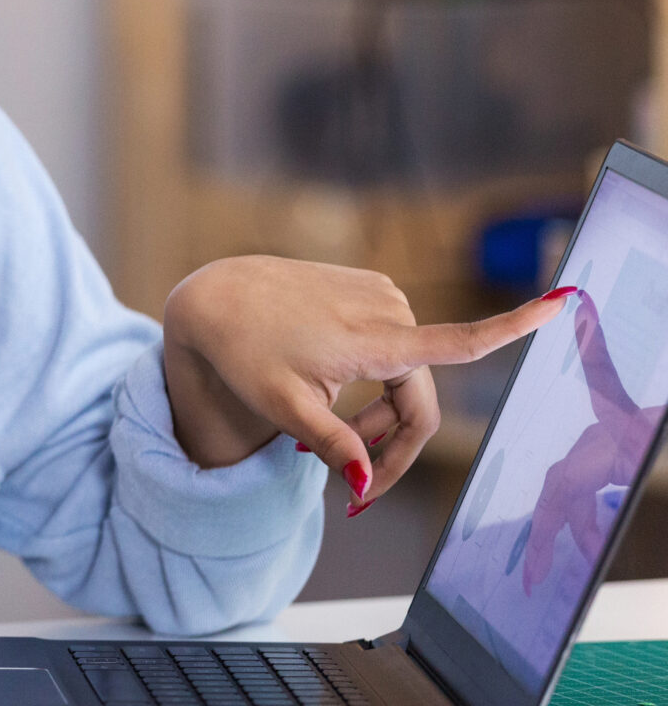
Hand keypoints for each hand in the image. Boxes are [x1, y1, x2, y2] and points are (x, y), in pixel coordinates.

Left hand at [162, 257, 568, 515]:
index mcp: (377, 339)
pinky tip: (327, 395)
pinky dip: (370, 383)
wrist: (217, 296)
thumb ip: (333, 444)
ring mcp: (381, 295)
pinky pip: (389, 348)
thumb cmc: (244, 350)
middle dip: (392, 447)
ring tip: (320, 446)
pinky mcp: (369, 288)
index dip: (517, 325)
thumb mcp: (284, 407)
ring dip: (377, 418)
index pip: (462, 340)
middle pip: (420, 398)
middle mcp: (389, 310)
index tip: (564, 299)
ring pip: (405, 377)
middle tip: (352, 493)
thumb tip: (368, 482)